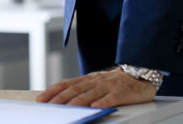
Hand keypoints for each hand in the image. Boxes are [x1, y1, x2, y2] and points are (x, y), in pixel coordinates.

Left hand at [36, 67, 155, 107]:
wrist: (141, 74)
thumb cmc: (116, 81)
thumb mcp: (96, 82)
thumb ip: (81, 88)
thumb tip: (61, 96)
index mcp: (88, 79)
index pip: (66, 84)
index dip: (52, 91)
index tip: (41, 99)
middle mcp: (96, 81)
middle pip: (76, 89)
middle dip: (61, 98)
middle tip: (50, 106)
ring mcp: (109, 86)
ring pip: (91, 94)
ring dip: (79, 101)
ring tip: (69, 108)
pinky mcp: (122, 92)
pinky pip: (112, 98)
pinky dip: (104, 102)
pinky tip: (96, 107)